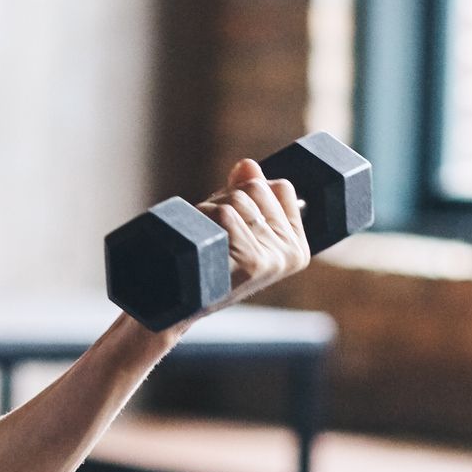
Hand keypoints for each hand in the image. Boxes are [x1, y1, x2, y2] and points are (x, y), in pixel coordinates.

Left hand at [194, 158, 308, 310]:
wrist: (175, 306)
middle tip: (211, 231)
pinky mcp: (251, 261)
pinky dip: (201, 219)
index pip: (282, 187)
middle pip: (256, 188)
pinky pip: (224, 214)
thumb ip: (247, 195)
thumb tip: (248, 165)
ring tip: (202, 240)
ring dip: (207, 210)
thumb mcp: (233, 229)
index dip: (248, 190)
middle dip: (224, 198)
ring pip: (236, 200)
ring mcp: (272, 259)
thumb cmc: (206, 266)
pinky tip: (197, 244)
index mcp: (296, 249)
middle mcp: (290, 254)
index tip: (233, 217)